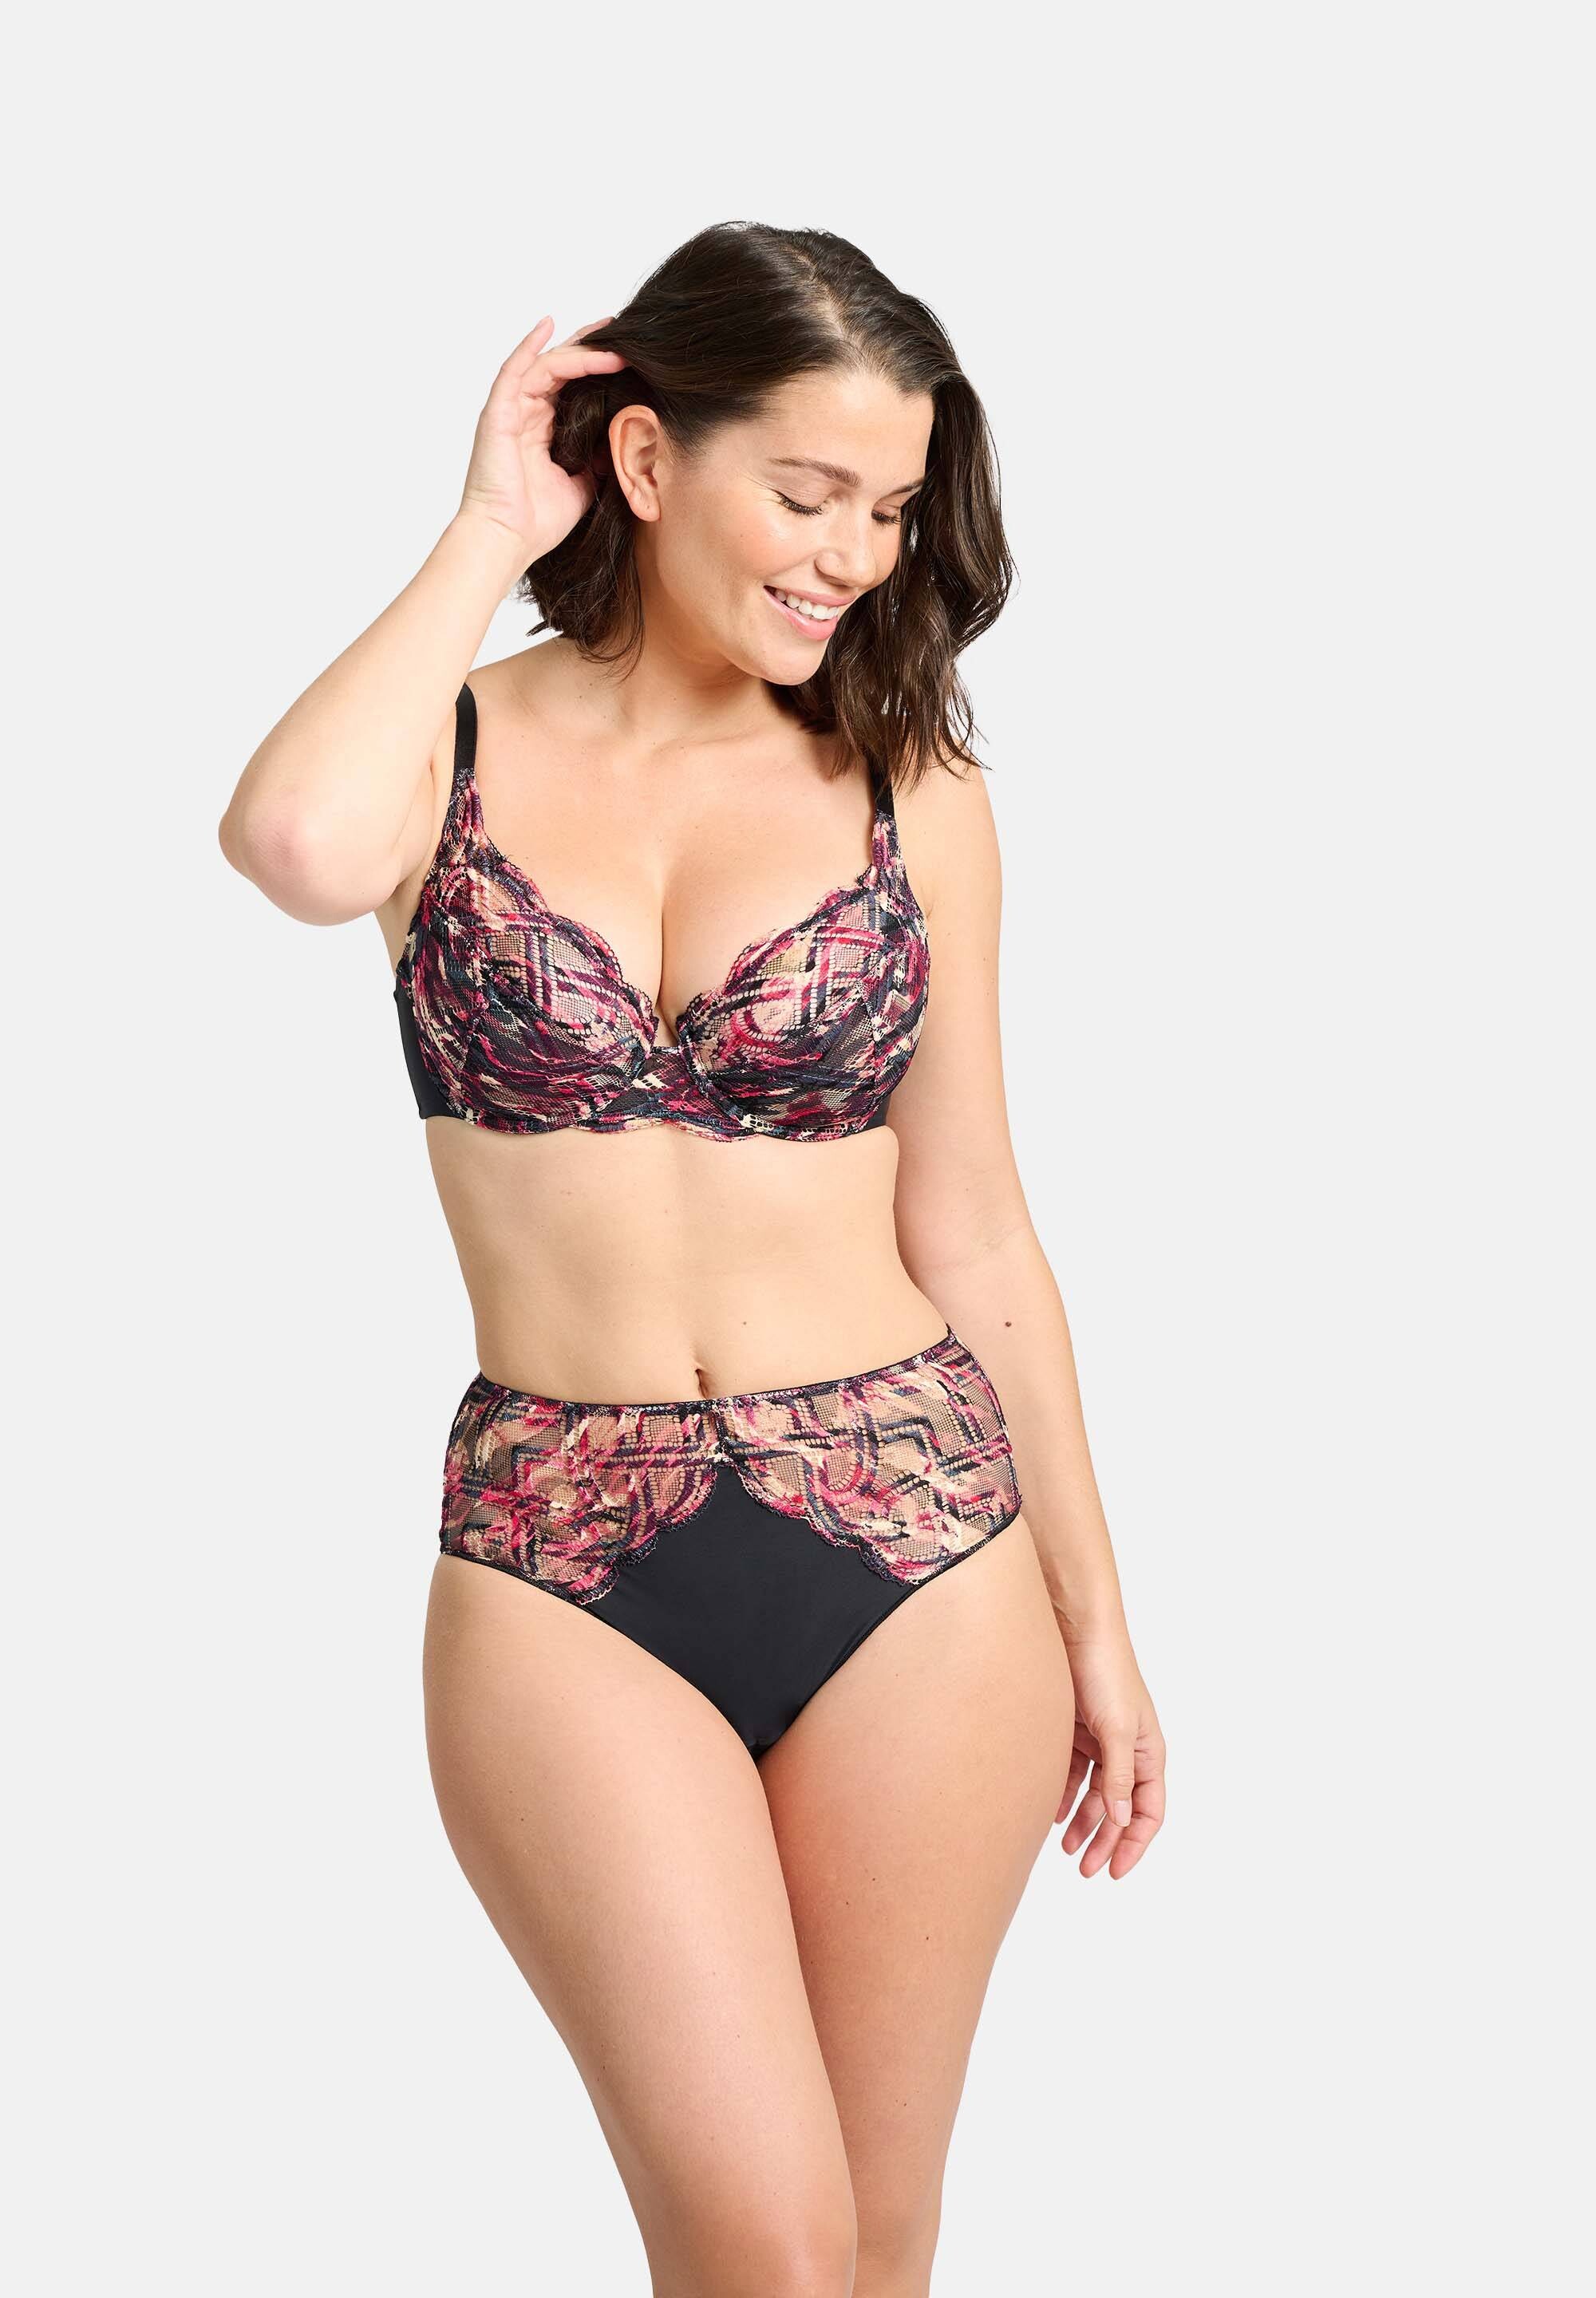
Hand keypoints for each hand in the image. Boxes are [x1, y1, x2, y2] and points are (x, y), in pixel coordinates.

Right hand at [457, 314, 627, 565]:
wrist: (508, 541)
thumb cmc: (538, 522)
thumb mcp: (584, 486)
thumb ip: (598, 460)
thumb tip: (624, 441)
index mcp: (545, 431)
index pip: (574, 387)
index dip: (598, 369)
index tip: (629, 357)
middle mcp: (527, 415)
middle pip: (562, 368)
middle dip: (593, 348)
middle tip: (624, 332)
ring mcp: (511, 411)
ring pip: (547, 365)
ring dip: (580, 350)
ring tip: (611, 339)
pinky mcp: (498, 413)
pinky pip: (515, 370)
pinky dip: (530, 345)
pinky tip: (549, 324)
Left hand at [1055, 1629, 1165, 1878]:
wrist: (1074, 1630)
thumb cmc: (1105, 1673)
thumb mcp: (1115, 1730)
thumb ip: (1118, 1777)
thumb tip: (1120, 1820)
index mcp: (1148, 1752)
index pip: (1149, 1811)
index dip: (1135, 1843)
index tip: (1114, 1871)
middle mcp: (1127, 1750)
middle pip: (1120, 1809)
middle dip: (1105, 1840)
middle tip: (1085, 1869)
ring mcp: (1101, 1742)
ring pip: (1095, 1795)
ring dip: (1083, 1822)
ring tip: (1064, 1848)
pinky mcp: (1076, 1732)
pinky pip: (1074, 1775)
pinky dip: (1066, 1797)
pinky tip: (1054, 1814)